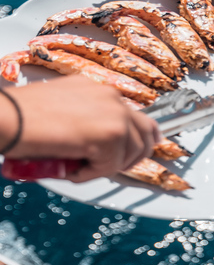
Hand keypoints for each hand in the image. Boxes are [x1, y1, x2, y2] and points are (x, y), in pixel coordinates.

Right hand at [0, 76, 160, 182]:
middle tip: (109, 167)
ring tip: (80, 165)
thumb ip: (89, 121)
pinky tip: (71, 167)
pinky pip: (112, 166)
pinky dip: (92, 174)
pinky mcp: (110, 134)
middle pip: (147, 134)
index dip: (136, 141)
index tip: (130, 153)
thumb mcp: (65, 111)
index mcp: (100, 90)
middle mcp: (111, 97)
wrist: (5, 117)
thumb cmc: (22, 117)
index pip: (137, 117)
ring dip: (108, 166)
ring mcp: (114, 114)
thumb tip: (102, 143)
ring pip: (133, 153)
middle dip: (132, 156)